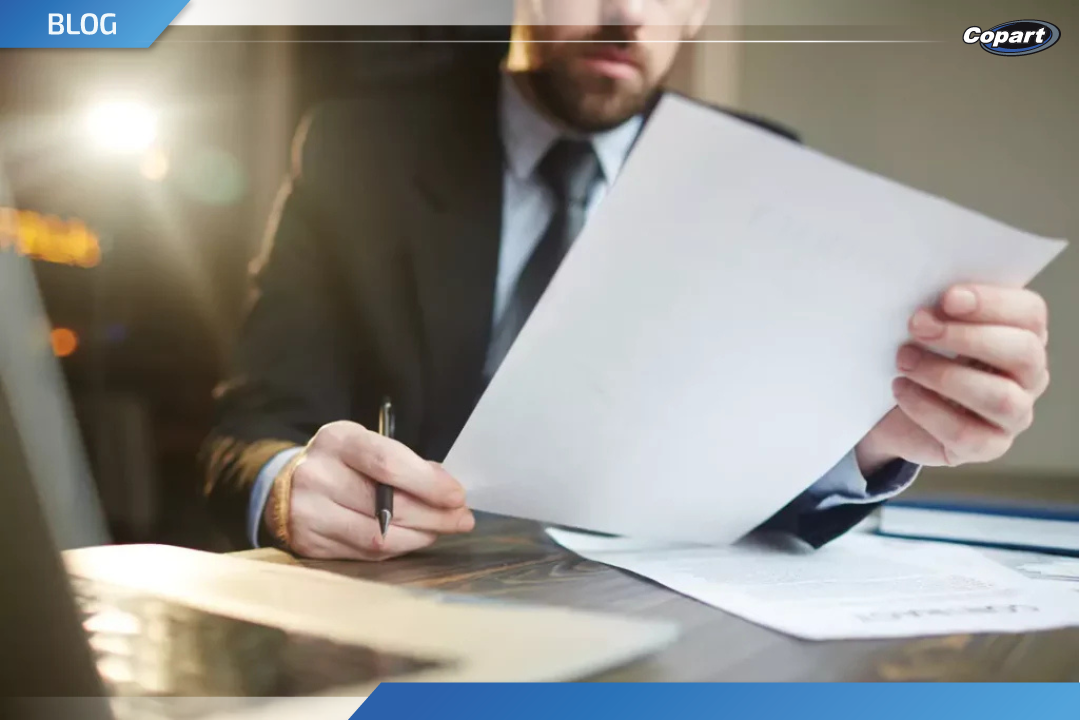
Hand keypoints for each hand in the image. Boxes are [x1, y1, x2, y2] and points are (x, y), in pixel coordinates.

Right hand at [265, 421, 473, 559]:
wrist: (283, 485)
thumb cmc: (340, 462)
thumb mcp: (367, 445)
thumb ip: (406, 464)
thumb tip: (448, 489)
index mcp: (337, 441)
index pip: (387, 463)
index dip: (428, 483)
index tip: (457, 496)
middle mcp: (318, 476)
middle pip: (386, 505)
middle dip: (433, 516)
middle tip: (461, 520)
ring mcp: (309, 514)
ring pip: (378, 536)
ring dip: (419, 537)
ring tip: (440, 530)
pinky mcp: (309, 545)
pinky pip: (365, 554)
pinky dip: (397, 547)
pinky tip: (413, 538)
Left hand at [855, 284, 1049, 474]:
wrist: (891, 410)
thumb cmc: (919, 355)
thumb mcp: (928, 326)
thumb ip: (940, 308)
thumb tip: (928, 299)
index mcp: (1022, 334)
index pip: (1030, 314)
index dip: (993, 303)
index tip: (948, 298)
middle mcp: (1028, 375)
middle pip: (1023, 352)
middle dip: (967, 337)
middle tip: (917, 326)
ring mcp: (1014, 415)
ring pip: (1000, 397)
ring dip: (945, 375)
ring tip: (904, 360)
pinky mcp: (987, 446)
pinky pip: (966, 432)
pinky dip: (928, 409)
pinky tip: (901, 390)